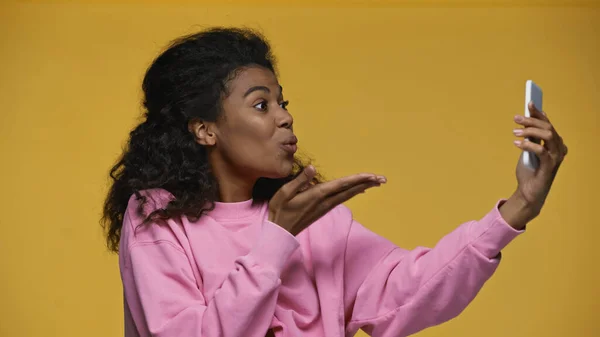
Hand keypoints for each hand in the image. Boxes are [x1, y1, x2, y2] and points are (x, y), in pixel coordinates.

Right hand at [268, 165, 385, 235]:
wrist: (281, 232)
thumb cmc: (280, 210)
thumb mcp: (285, 193)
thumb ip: (300, 180)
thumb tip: (312, 168)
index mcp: (317, 195)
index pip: (341, 185)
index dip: (358, 179)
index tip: (371, 175)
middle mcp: (325, 201)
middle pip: (350, 190)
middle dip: (366, 183)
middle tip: (383, 178)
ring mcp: (326, 206)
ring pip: (348, 195)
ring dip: (363, 187)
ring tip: (376, 182)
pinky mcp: (324, 209)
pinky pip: (343, 198)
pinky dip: (354, 192)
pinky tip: (360, 190)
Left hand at [500, 101, 567, 228]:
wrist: (528, 193)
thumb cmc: (529, 172)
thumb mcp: (527, 151)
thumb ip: (529, 138)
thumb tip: (524, 122)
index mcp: (555, 143)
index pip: (548, 124)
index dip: (539, 113)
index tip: (529, 102)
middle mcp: (559, 148)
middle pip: (548, 127)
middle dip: (532, 120)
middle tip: (516, 118)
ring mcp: (557, 157)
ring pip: (548, 135)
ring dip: (530, 131)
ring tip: (514, 132)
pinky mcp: (550, 166)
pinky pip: (541, 150)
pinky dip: (528, 145)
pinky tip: (516, 144)